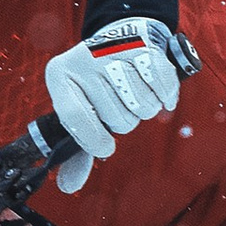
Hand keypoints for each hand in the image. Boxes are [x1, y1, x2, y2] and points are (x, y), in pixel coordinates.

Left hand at [44, 17, 194, 193]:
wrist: (119, 39)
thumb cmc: (96, 87)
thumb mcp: (80, 112)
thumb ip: (77, 151)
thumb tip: (69, 187)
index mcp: (60, 76)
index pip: (73, 115)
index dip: (92, 138)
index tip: (106, 147)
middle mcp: (84, 59)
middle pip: (114, 116)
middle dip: (122, 120)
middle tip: (118, 104)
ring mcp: (114, 49)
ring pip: (141, 105)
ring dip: (144, 109)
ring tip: (133, 94)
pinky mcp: (144, 45)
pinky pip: (162, 84)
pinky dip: (165, 96)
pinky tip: (157, 92)